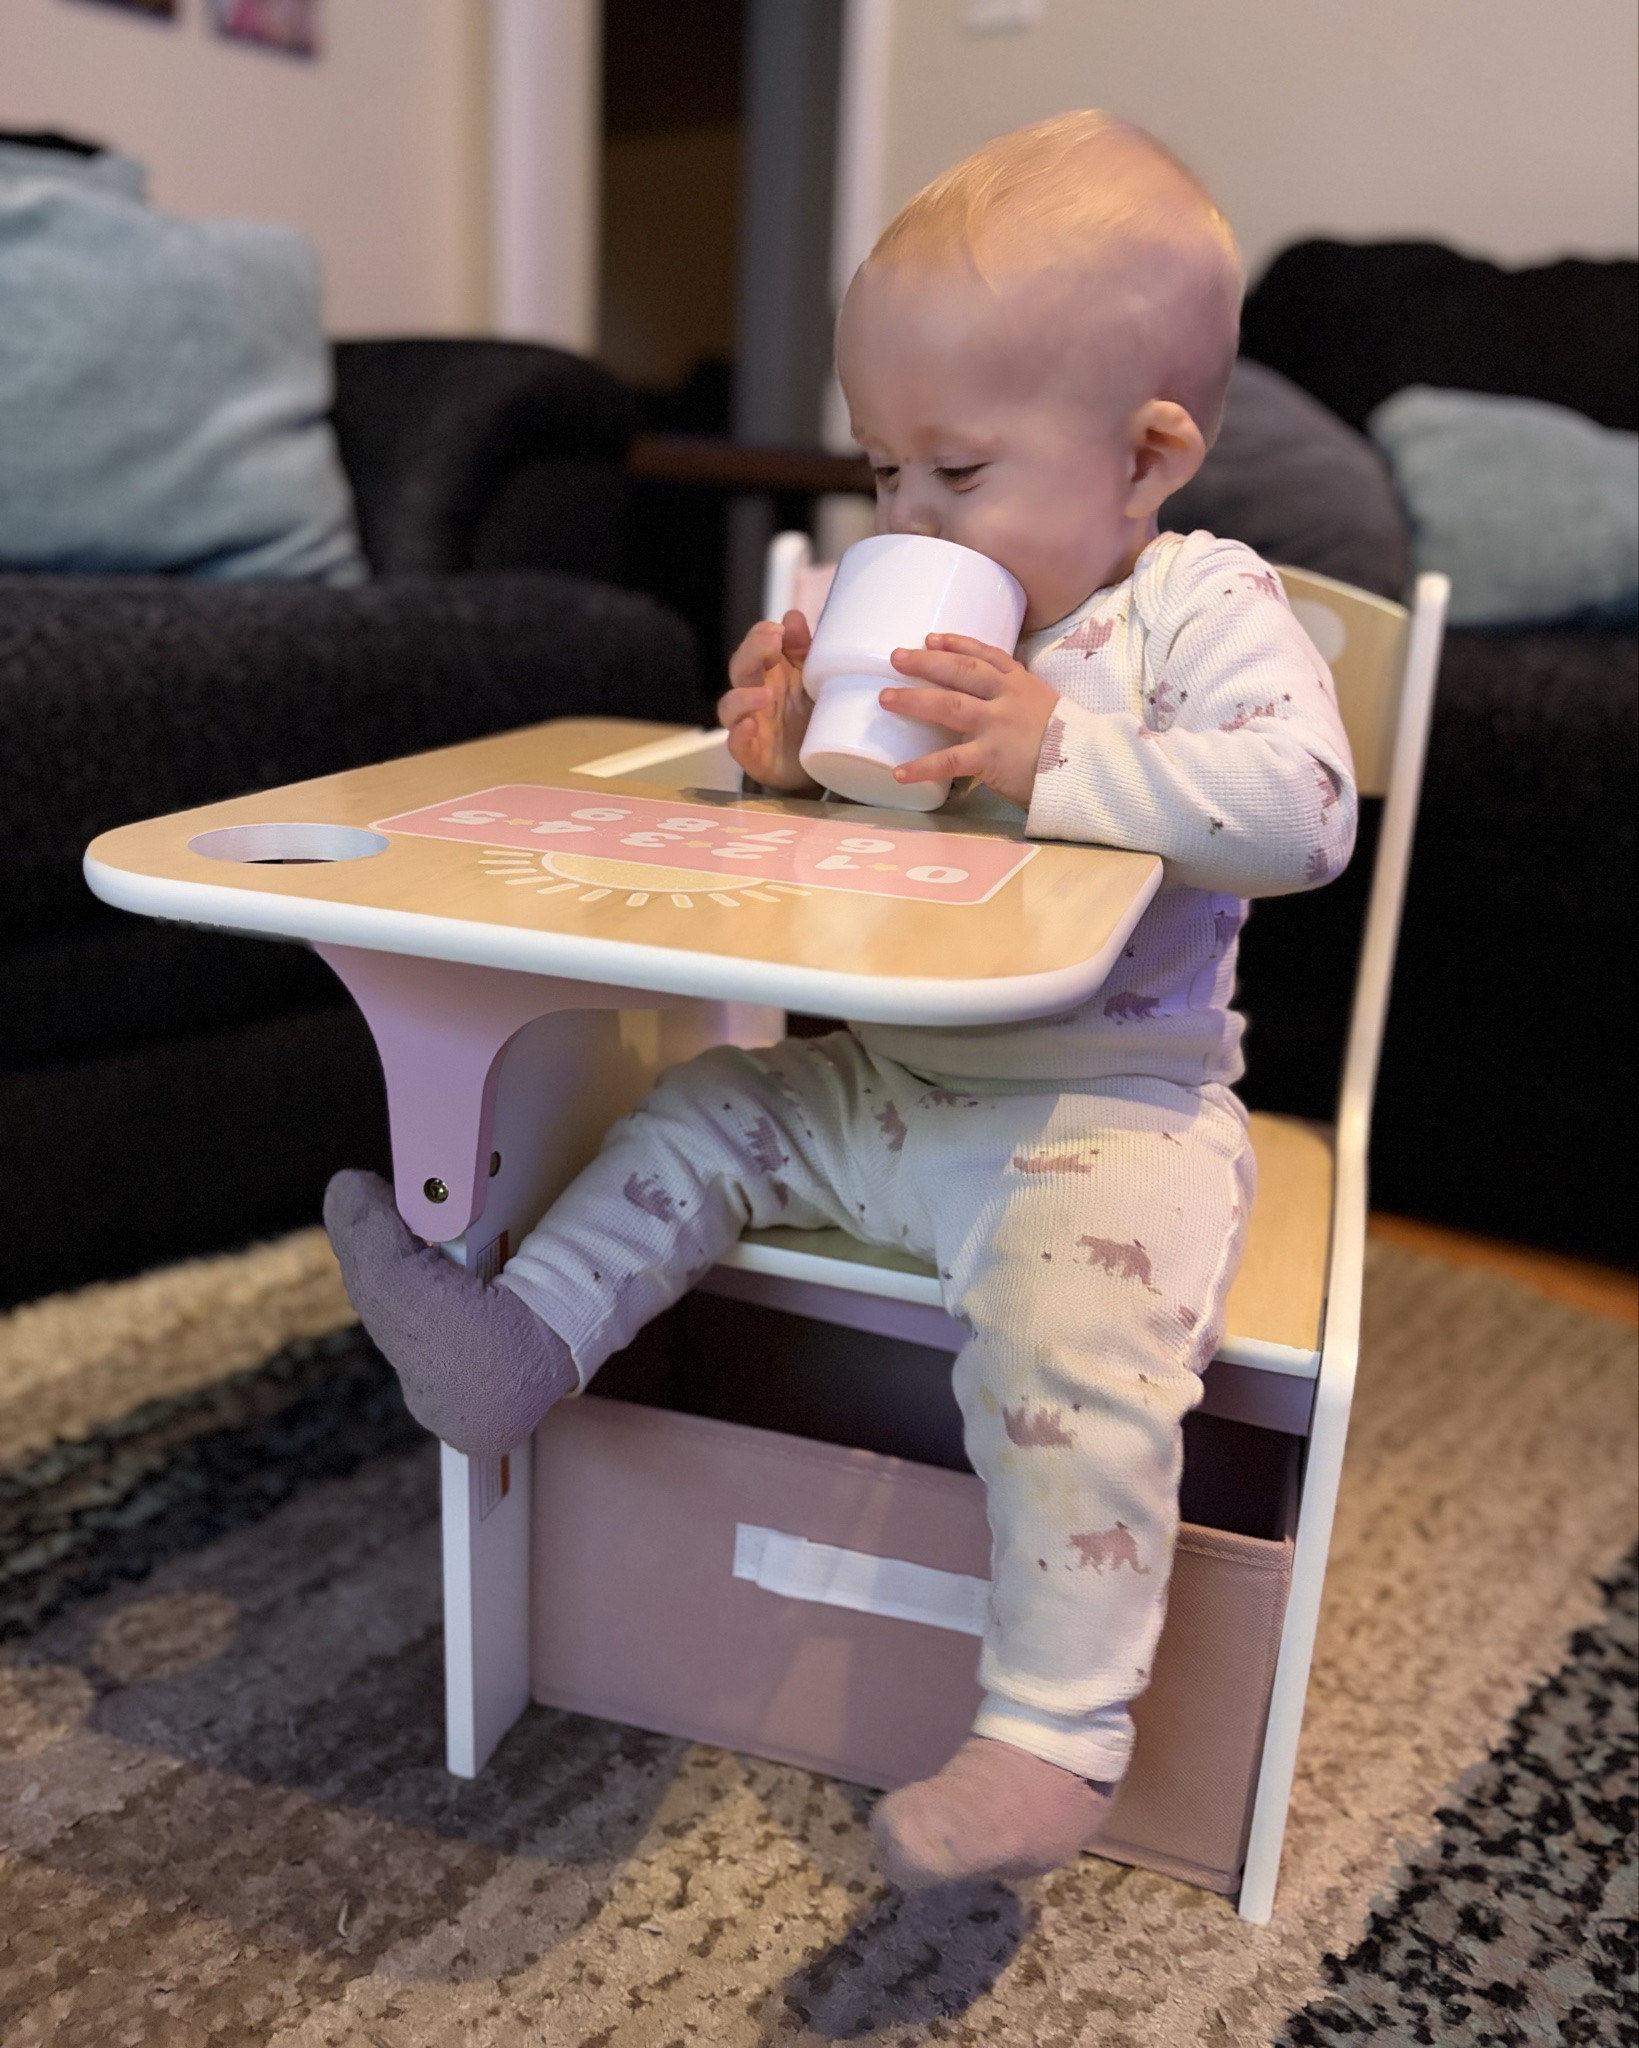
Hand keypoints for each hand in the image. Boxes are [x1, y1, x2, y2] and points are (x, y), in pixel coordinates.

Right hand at [717, 611, 820, 792]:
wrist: (822, 761)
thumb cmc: (810, 714)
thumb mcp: (813, 678)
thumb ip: (804, 649)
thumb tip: (792, 617)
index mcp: (770, 672)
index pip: (755, 645)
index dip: (760, 635)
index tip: (777, 631)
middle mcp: (754, 695)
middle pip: (739, 669)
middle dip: (751, 653)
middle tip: (771, 644)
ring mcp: (750, 725)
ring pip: (729, 707)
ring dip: (744, 698)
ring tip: (766, 694)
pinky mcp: (752, 756)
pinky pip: (736, 745)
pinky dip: (739, 736)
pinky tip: (749, 727)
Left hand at [880, 634, 1059, 807]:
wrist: (1090, 767)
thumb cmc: (1069, 742)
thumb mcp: (1046, 708)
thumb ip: (1019, 703)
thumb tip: (990, 708)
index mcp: (1021, 683)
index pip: (985, 655)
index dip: (956, 644)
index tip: (931, 638)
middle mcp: (1006, 697)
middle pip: (960, 671)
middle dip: (925, 662)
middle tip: (895, 657)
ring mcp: (996, 725)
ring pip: (948, 705)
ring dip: (913, 701)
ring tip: (884, 699)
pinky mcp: (991, 757)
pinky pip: (949, 761)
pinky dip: (922, 767)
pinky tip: (898, 772)